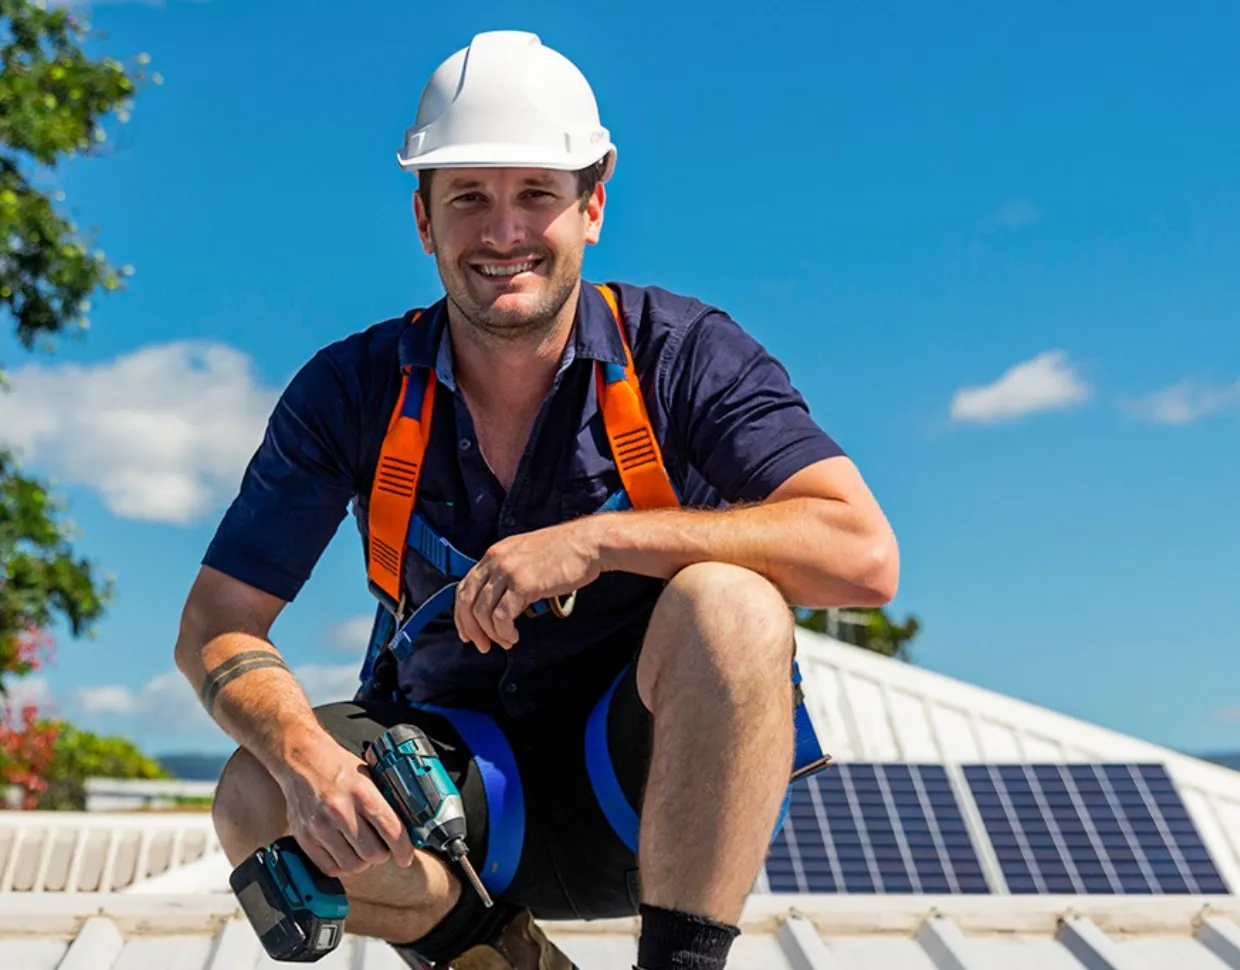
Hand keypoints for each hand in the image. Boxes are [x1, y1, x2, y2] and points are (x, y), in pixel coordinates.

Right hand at [276, 737, 416, 878]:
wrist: (301, 759)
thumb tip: (407, 824)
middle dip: (382, 854)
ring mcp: (320, 826)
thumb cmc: (337, 766)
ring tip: (361, 849)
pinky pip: (330, 868)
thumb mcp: (368, 774)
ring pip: (352, 865)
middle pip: (373, 853)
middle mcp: (341, 810)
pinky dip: (341, 866)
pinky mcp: (305, 837)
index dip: (403, 850)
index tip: (405, 857)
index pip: (392, 831)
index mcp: (363, 792)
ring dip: (362, 862)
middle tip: (381, 848)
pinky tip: (344, 853)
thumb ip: (384, 799)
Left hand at [455, 518, 600, 651]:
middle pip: (467, 600)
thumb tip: (500, 606)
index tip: (468, 633)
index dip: (461, 614)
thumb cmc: (565, 553)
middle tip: (482, 645)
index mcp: (495, 554)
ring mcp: (508, 571)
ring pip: (482, 612)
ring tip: (506, 642)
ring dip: (491, 634)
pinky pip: (501, 616)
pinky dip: (504, 632)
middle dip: (471, 628)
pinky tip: (514, 636)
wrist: (587, 544)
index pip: (464, 587)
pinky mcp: (523, 584)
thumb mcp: (526, 557)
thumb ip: (508, 576)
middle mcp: (496, 561)